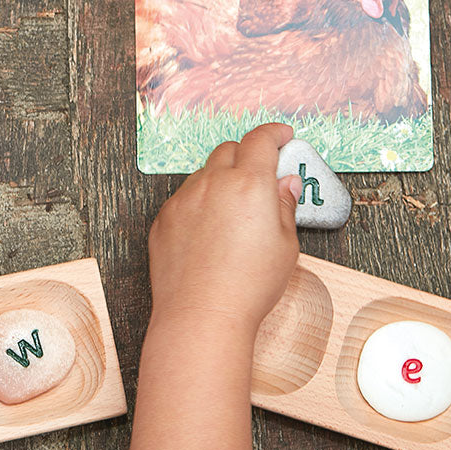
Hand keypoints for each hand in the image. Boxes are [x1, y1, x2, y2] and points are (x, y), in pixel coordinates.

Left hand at [148, 123, 301, 334]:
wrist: (202, 316)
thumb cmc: (248, 287)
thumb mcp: (285, 246)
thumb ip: (284, 206)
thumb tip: (285, 184)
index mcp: (248, 184)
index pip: (261, 140)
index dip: (274, 133)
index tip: (281, 135)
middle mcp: (212, 184)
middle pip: (229, 151)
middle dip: (246, 156)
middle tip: (259, 177)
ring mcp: (183, 201)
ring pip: (203, 175)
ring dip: (220, 181)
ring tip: (233, 215)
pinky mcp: (164, 220)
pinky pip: (184, 200)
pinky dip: (199, 204)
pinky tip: (209, 234)